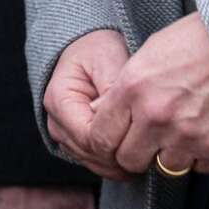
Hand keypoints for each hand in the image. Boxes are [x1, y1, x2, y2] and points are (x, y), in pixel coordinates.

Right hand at [44, 29, 135, 180]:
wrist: (86, 46)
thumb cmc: (97, 49)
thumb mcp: (109, 59)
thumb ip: (114, 89)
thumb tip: (122, 119)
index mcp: (59, 100)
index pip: (90, 138)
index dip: (119, 142)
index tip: (145, 135)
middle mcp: (55, 120)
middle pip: (90, 154)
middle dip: (121, 155)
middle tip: (153, 146)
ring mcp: (62, 132)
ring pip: (92, 162)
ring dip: (119, 161)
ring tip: (146, 148)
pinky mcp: (73, 139)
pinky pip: (93, 160)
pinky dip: (114, 160)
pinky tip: (134, 150)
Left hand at [89, 12, 208, 177]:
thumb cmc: (196, 41)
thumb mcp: (147, 54)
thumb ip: (123, 88)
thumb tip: (101, 110)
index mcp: (132, 90)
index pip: (100, 138)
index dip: (106, 143)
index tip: (115, 142)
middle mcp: (156, 117)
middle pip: (130, 160)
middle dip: (137, 152)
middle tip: (149, 140)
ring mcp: (187, 136)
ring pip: (166, 168)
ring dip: (172, 154)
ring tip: (183, 131)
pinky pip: (201, 168)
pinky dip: (202, 156)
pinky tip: (207, 132)